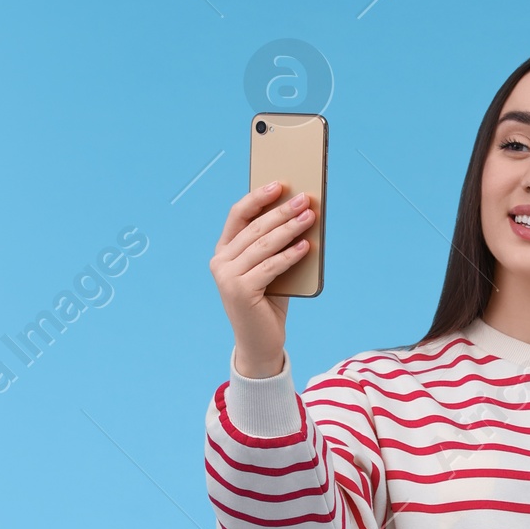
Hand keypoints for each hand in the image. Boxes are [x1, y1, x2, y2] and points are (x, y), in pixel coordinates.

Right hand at [209, 180, 317, 377]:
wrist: (260, 344)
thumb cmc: (268, 304)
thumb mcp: (269, 270)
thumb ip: (274, 246)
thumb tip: (298, 214)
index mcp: (223, 252)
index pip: (238, 215)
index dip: (258, 197)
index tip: (280, 184)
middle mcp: (220, 262)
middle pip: (255, 228)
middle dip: (282, 211)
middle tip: (305, 199)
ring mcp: (227, 277)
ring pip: (264, 245)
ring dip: (290, 228)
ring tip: (309, 216)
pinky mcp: (240, 291)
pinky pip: (271, 266)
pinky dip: (290, 255)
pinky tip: (306, 245)